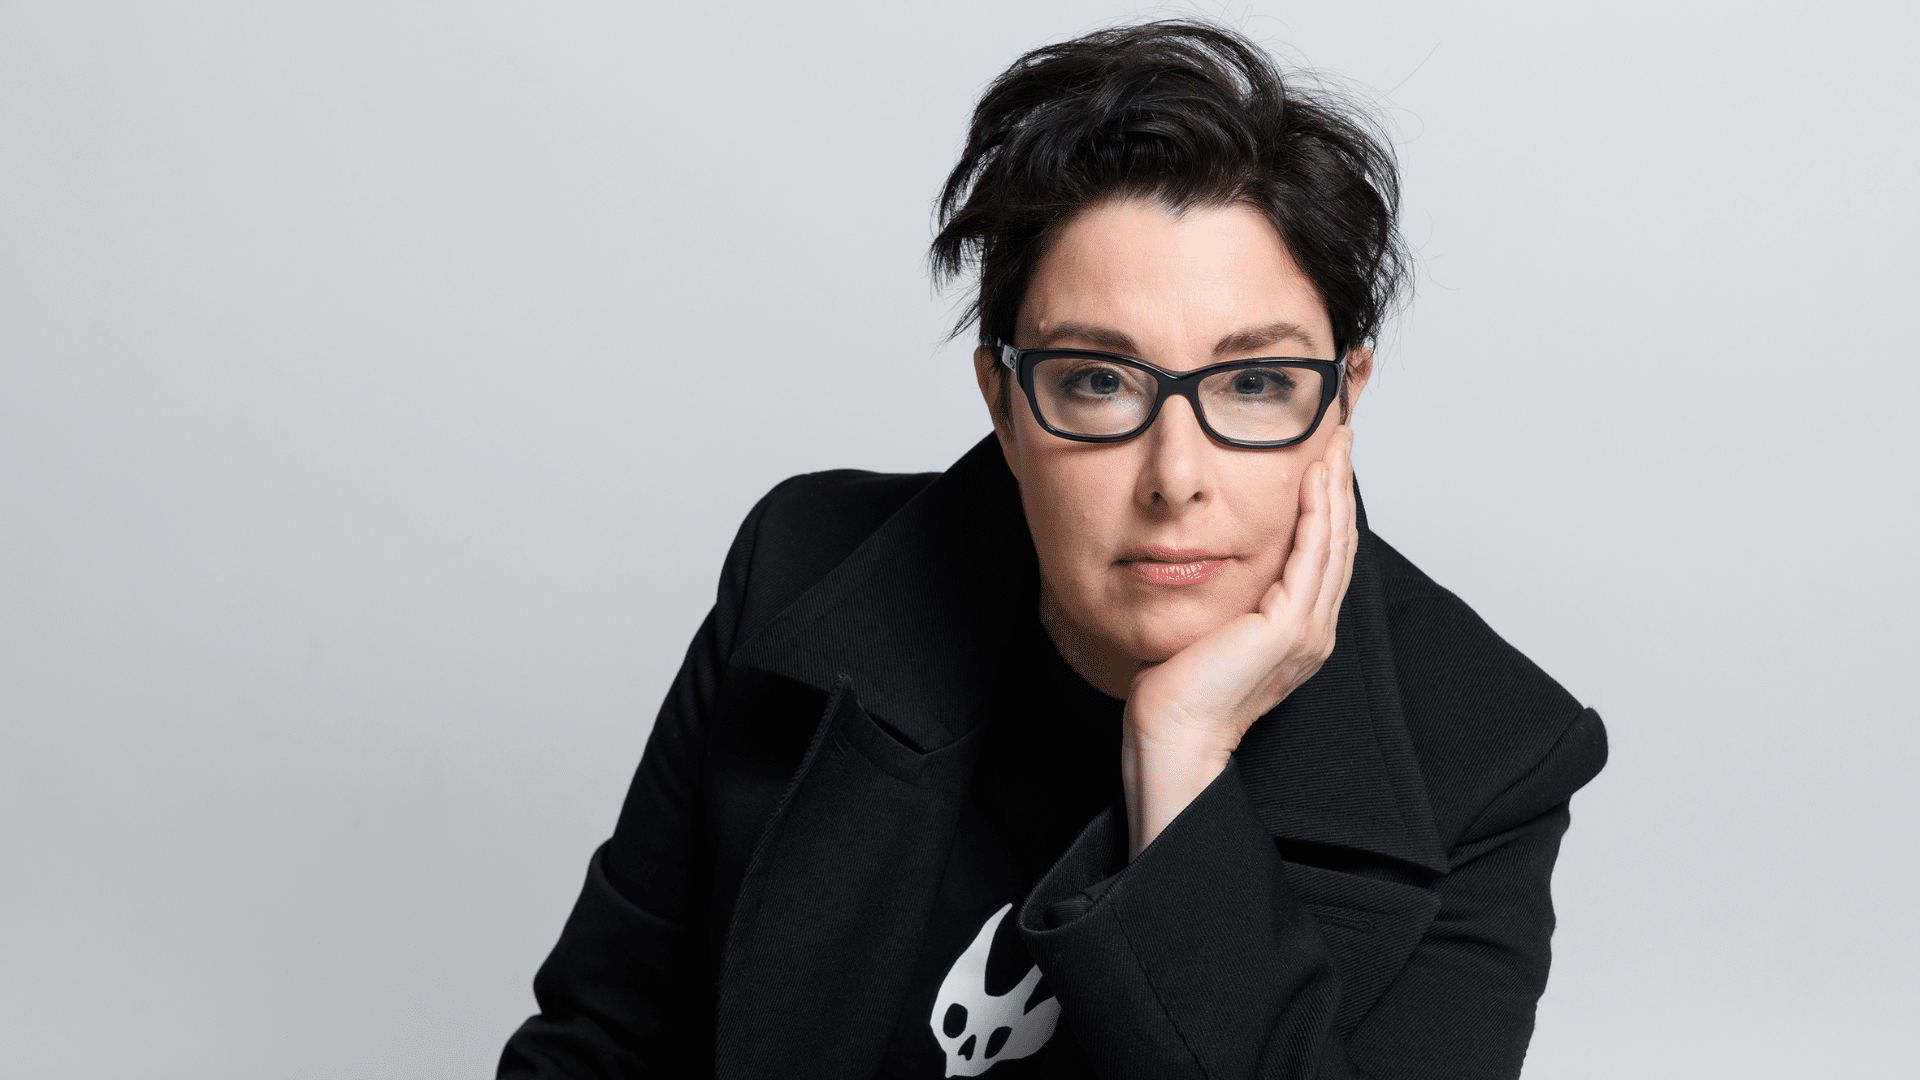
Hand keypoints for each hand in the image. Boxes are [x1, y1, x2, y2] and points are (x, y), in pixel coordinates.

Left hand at [1120, 427, 1358, 859]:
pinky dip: (1317, 514)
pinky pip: (1311, 557)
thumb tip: (1210, 560)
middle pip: (1338, 543)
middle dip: (1340, 486)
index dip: (1328, 507)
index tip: (1324, 463)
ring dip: (1335, 489)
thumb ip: (1226, 598)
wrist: (1173, 734)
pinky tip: (1315, 480)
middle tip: (1341, 437)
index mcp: (1297, 634)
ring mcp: (1307, 631)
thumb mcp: (1210, 628)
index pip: (1321, 556)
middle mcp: (1313, 632)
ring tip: (1335, 445)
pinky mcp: (1290, 629)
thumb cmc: (1178, 690)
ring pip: (1333, 544)